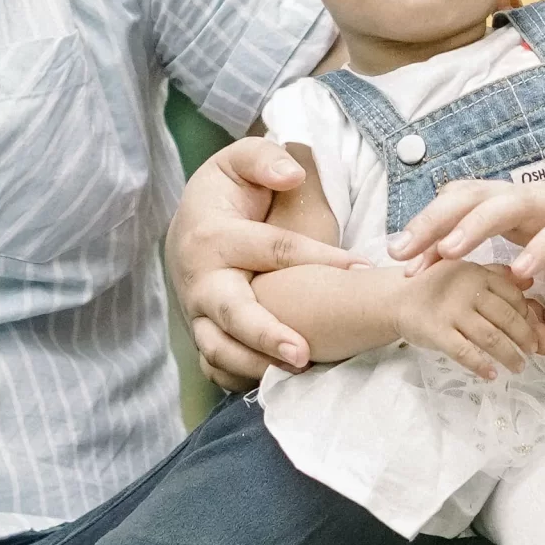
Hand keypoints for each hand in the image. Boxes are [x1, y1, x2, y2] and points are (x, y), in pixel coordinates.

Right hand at [167, 135, 364, 385]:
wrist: (184, 230)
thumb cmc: (224, 193)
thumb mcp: (238, 161)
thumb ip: (264, 158)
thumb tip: (292, 174)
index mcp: (214, 235)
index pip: (273, 249)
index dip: (318, 258)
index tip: (360, 268)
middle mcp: (202, 280)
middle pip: (233, 312)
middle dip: (266, 335)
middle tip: (304, 353)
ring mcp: (198, 313)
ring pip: (220, 348)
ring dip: (256, 365)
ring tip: (299, 370)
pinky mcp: (203, 335)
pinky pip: (216, 367)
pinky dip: (240, 379)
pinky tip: (274, 385)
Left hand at [394, 172, 544, 292]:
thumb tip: (519, 292)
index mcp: (534, 208)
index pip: (471, 203)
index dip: (433, 224)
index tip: (402, 256)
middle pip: (475, 196)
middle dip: (432, 223)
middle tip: (396, 254)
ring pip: (511, 204)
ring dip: (473, 228)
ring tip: (442, 255)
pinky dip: (539, 251)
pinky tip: (518, 275)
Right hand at [396, 261, 544, 378]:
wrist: (395, 297)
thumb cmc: (436, 285)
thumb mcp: (465, 271)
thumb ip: (496, 275)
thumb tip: (531, 280)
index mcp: (477, 272)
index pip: (514, 296)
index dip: (528, 315)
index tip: (536, 330)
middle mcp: (466, 289)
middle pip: (507, 318)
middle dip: (525, 338)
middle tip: (534, 352)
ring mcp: (451, 311)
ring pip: (491, 338)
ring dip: (510, 356)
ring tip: (519, 367)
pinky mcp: (436, 331)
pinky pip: (465, 352)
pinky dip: (481, 366)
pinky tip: (491, 375)